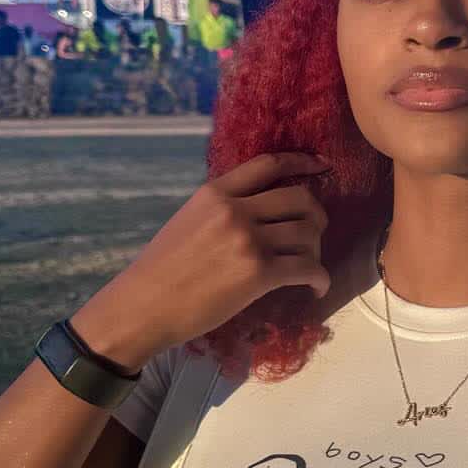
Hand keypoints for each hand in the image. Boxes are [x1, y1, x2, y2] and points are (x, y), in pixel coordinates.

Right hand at [99, 151, 332, 359]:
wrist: (145, 306)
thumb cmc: (163, 270)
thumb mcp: (189, 220)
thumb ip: (224, 209)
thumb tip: (260, 210)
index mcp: (216, 192)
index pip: (269, 164)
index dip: (302, 162)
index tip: (322, 166)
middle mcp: (235, 210)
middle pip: (301, 198)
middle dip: (317, 216)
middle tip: (314, 234)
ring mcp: (248, 240)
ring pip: (309, 233)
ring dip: (317, 251)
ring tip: (308, 267)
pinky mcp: (259, 273)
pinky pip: (309, 268)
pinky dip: (320, 279)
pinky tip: (316, 289)